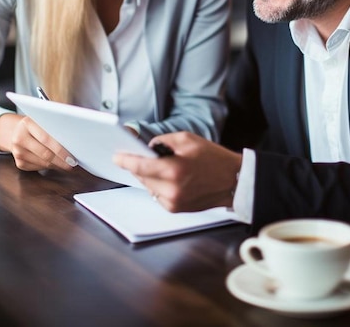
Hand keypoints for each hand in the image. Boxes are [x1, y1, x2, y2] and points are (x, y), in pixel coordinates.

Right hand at [0, 112, 77, 171]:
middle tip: (73, 163)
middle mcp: (20, 138)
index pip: (46, 138)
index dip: (60, 149)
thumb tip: (74, 141)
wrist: (16, 131)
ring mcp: (18, 152)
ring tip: (68, 163)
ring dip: (58, 164)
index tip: (73, 155)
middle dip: (61, 160)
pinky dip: (50, 166)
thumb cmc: (36, 125)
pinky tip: (57, 164)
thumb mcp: (42, 120)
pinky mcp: (19, 163)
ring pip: (43, 162)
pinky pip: (39, 167)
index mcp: (27, 123)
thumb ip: (54, 127)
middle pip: (45, 153)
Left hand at [114, 132, 241, 211]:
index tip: (116, 156)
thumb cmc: (213, 158)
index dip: (125, 160)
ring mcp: (173, 202)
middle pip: (141, 177)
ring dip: (149, 176)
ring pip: (148, 186)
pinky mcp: (175, 209)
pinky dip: (158, 185)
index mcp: (174, 170)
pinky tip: (170, 178)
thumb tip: (147, 149)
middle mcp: (171, 190)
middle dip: (139, 166)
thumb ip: (163, 141)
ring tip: (163, 166)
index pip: (140, 166)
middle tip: (141, 156)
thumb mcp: (187, 139)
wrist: (233, 181)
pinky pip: (157, 194)